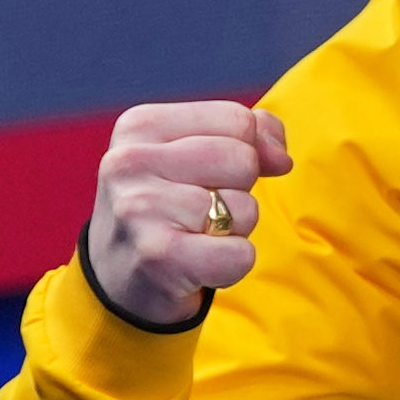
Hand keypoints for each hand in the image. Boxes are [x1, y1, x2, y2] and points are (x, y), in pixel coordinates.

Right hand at [82, 103, 291, 328]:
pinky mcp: (157, 256)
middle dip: (240, 191)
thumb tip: (280, 157)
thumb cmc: (171, 207)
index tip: (211, 176)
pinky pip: (241, 254)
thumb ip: (249, 136)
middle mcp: (130, 161)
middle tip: (201, 212)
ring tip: (193, 237)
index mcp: (140, 125)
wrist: (119, 279)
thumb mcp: (196, 155)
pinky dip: (232, 265)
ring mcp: (139, 208)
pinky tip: (196, 265)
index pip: (238, 120)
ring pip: (245, 209)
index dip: (247, 151)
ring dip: (235, 230)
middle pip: (243, 160)